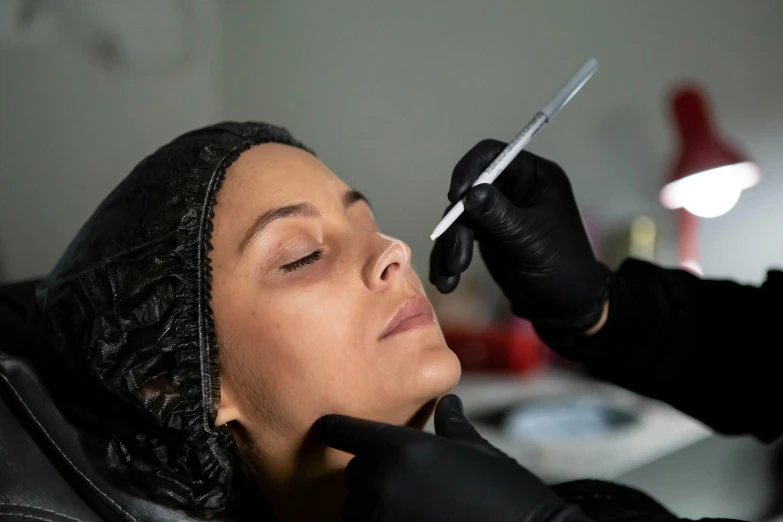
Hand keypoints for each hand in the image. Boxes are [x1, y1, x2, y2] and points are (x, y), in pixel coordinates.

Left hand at [314, 395, 588, 521]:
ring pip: (356, 508)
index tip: (324, 427)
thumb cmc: (502, 493)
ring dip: (371, 505)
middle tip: (402, 479)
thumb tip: (448, 403)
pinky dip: (380, 520)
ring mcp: (380, 516)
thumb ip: (452, 425)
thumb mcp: (476, 451)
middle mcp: (382, 480)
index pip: (346, 431)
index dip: (335, 428)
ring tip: (408, 504)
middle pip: (354, 473)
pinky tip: (406, 516)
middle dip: (371, 474)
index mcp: (400, 448)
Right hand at [429, 140, 609, 330]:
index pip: (492, 155)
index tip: (456, 196)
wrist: (564, 307)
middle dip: (457, 223)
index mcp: (533, 177)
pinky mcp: (485, 237)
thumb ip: (501, 216)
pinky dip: (447, 258)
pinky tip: (446, 280)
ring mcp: (496, 213)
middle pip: (468, 189)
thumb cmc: (562, 267)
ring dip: (450, 245)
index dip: (469, 170)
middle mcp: (512, 190)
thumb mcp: (532, 240)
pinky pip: (457, 239)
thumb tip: (469, 194)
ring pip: (459, 217)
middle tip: (457, 255)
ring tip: (452, 273)